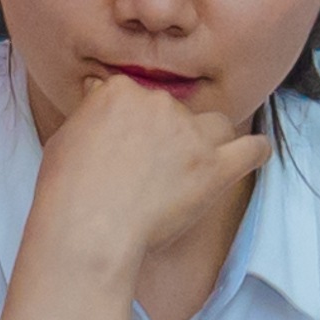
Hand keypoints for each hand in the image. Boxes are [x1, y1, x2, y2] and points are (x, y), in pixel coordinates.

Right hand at [26, 70, 273, 281]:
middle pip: (176, 111)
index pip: (137, 97)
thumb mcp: (65, 137)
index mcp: (120, 92)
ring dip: (209, 142)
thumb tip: (97, 97)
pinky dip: (254, 152)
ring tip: (195, 167)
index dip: (136, 123)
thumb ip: (91, 113)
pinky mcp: (215, 167)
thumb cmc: (67, 191)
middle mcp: (159, 103)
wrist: (88, 228)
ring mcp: (191, 134)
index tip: (130, 147)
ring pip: (216, 125)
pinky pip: (251, 149)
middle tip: (153, 171)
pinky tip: (252, 155)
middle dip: (169, 136)